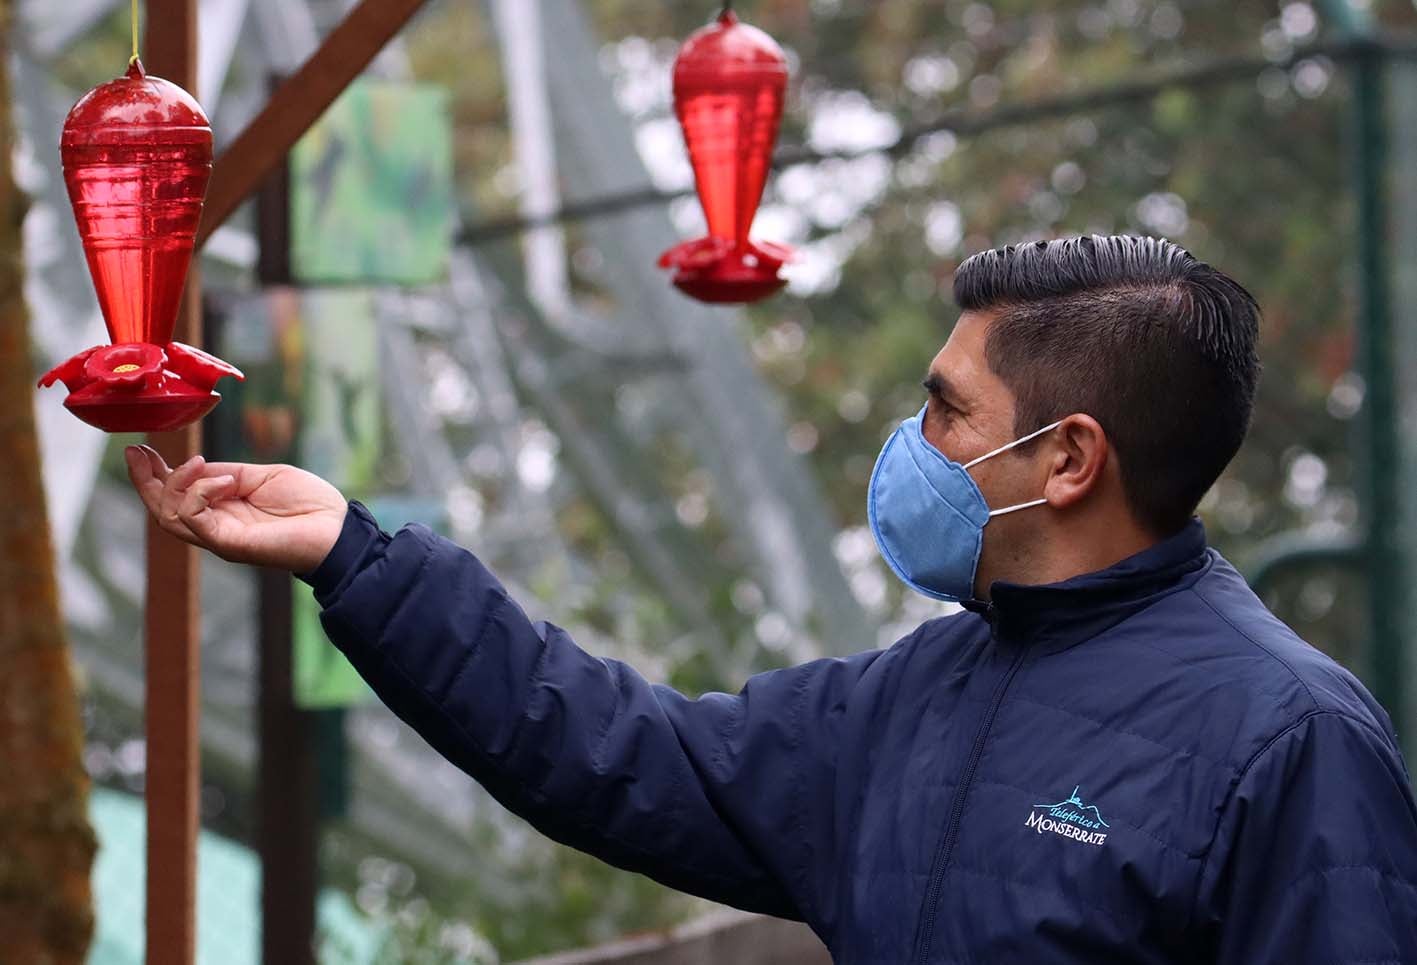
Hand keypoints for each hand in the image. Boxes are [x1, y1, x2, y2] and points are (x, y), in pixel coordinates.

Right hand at [124, 445, 347, 572]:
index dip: (154, 475)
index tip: (140, 450)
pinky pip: (194, 520)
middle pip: (163, 509)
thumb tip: (193, 467)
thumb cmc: (307, 503)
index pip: (175, 496)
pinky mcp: (229, 544)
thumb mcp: (260, 476)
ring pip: (170, 516)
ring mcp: (220, 537)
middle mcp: (215, 527)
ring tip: (195, 464)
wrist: (337, 526)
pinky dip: (199, 493)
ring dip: (174, 484)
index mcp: (221, 511)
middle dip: (145, 480)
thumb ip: (226, 473)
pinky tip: (222, 480)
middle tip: (136, 454)